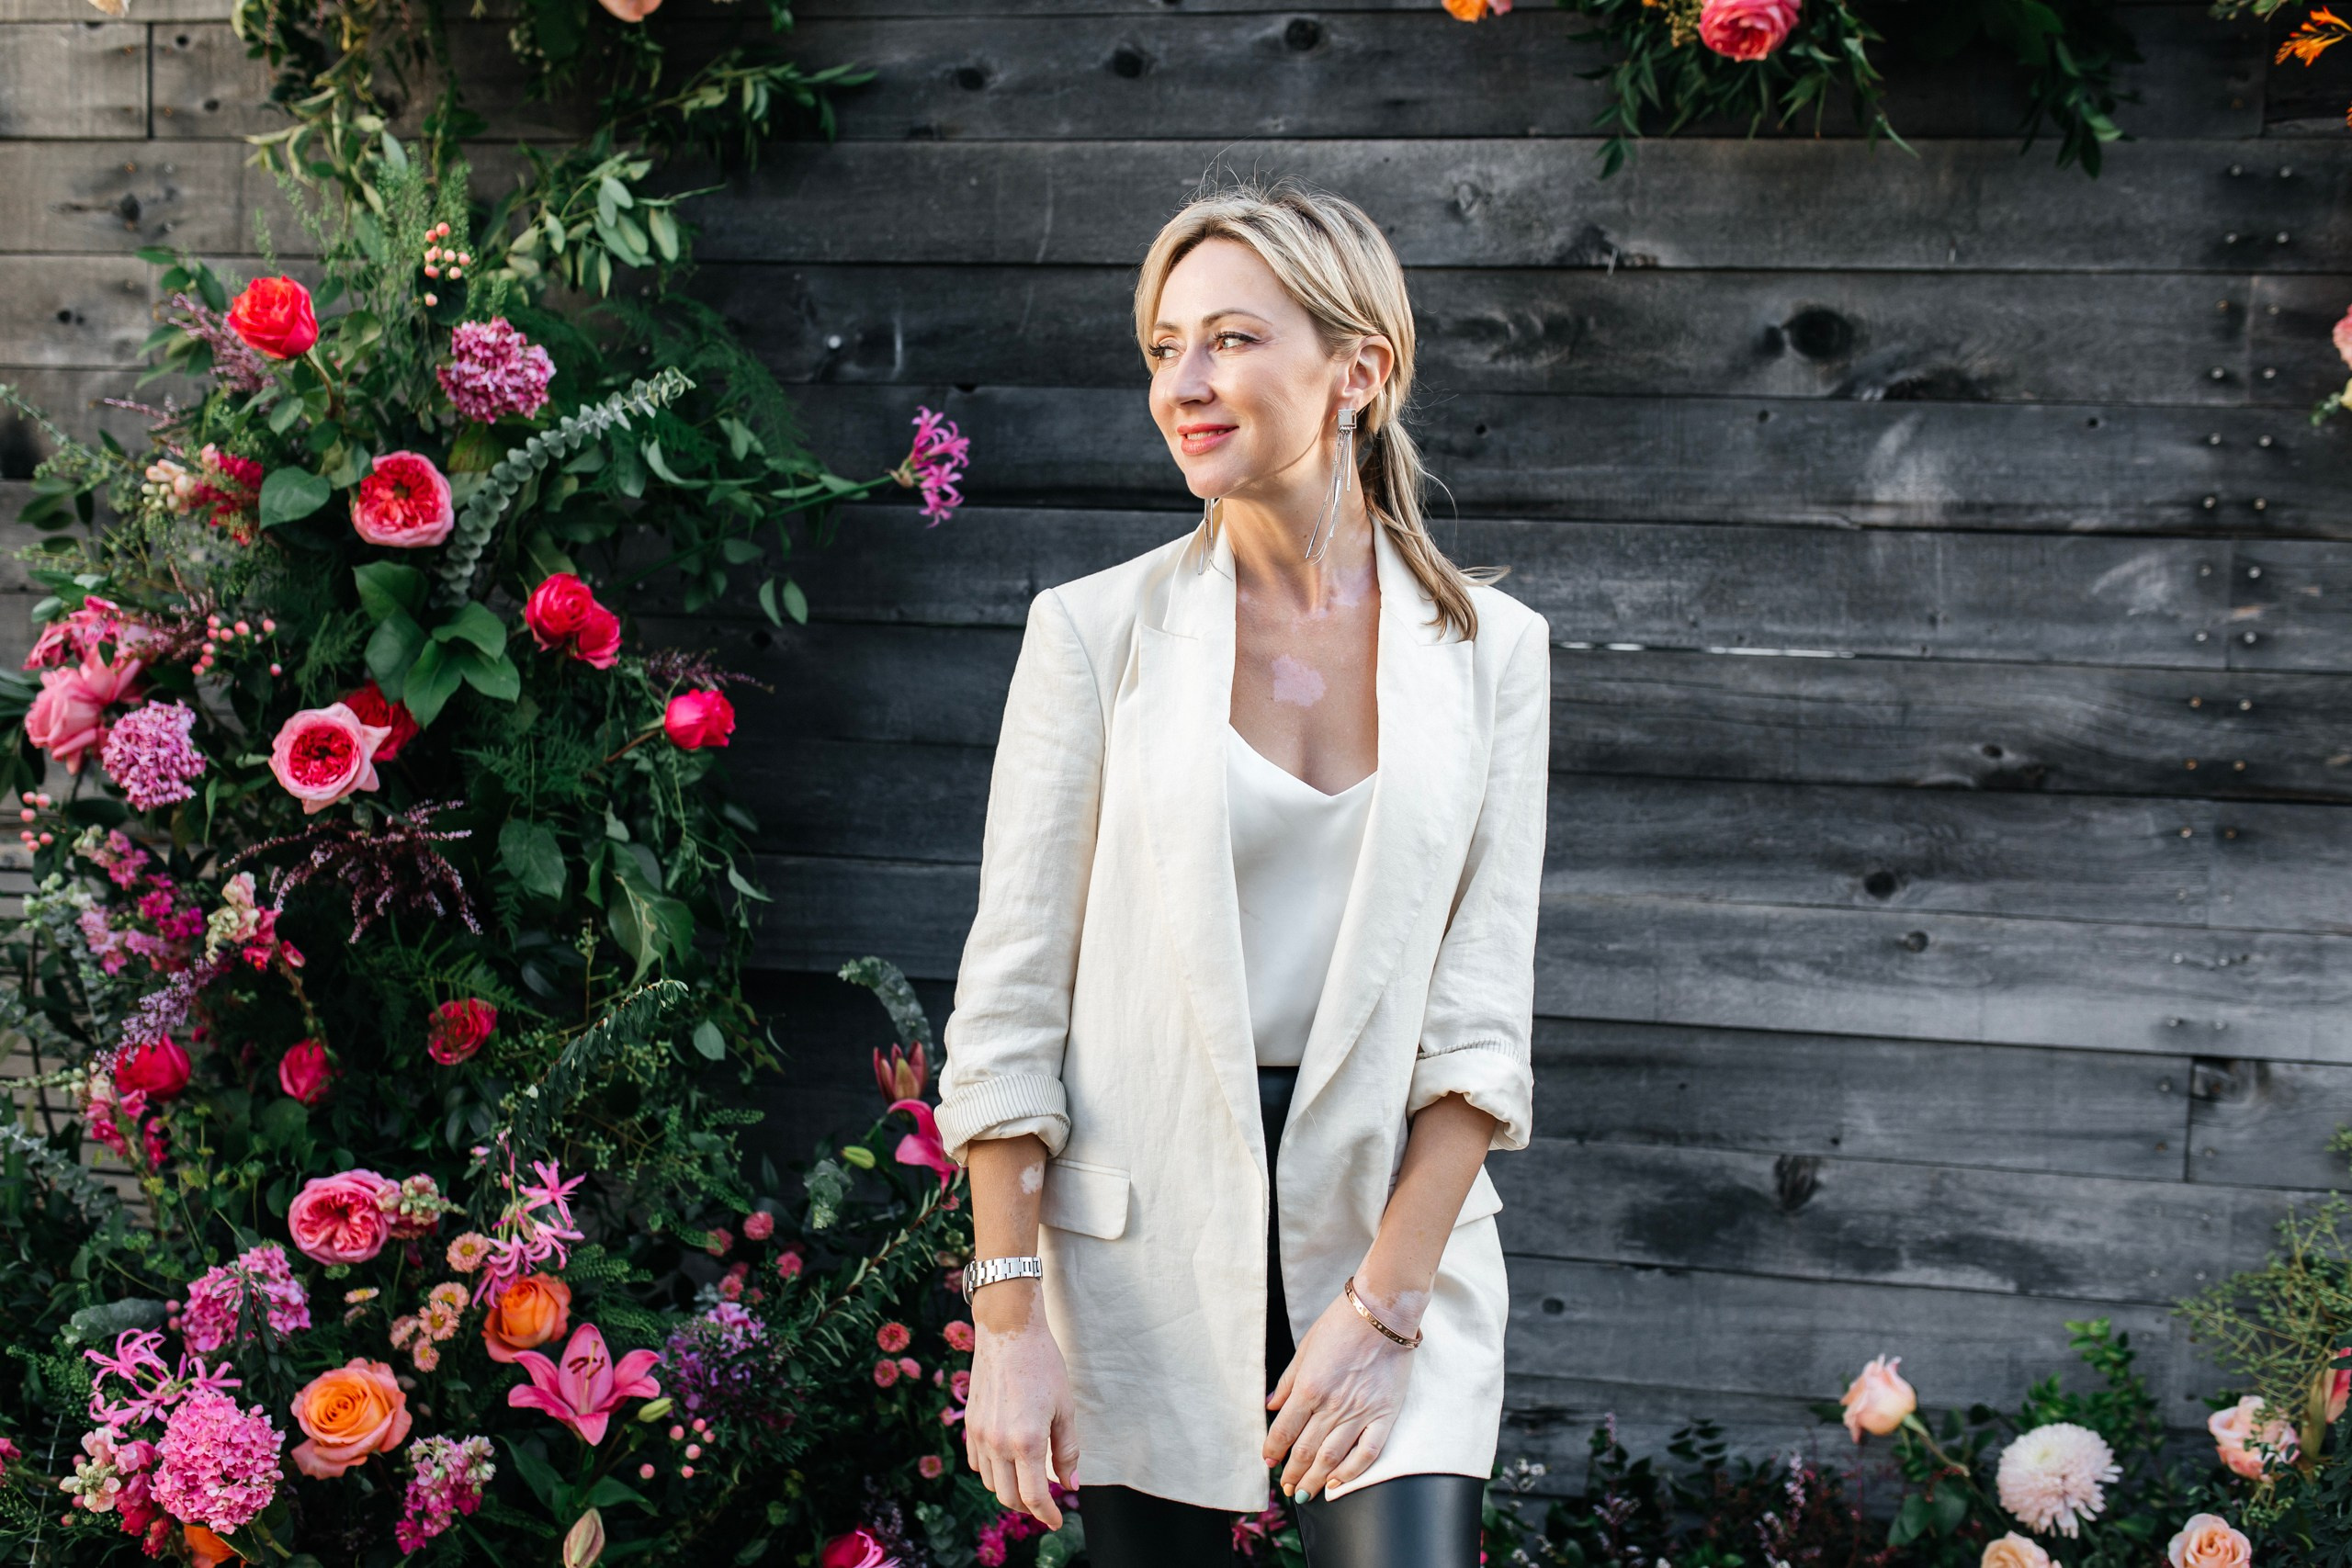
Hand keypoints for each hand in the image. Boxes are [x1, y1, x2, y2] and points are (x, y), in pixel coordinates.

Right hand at [963, 1281, 1079, 1528]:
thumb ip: (1067, 1450)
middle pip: (1009, 1496)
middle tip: (1045, 1503)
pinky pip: (978, 1463)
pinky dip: (993, 1471)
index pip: (1033, 1496)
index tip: (1056, 1521)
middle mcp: (997, 1443)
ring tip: (1028, 1480)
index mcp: (1026, 1441)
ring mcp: (979, 1434)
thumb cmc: (1043, 1365)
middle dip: (1028, 1506)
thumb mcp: (1064, 1408)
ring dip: (1009, 1489)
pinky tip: (1008, 1461)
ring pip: (991, 1483)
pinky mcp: (970, 1424)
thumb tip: (1070, 1484)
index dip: (1046, 1514)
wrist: (1009, 1331)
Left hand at [1262, 1281, 1418, 1501]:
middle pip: (1305, 1450)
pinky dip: (1351, 1473)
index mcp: (1309, 1387)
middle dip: (1292, 1474)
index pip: (1284, 1430)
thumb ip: (1288, 1381)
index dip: (1273, 1450)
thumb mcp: (1305, 1347)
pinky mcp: (1385, 1415)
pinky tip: (1338, 1485)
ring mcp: (1360, 1412)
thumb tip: (1270, 1407)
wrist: (1382, 1312)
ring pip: (1331, 1458)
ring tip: (1304, 1494)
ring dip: (1314, 1480)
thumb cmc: (1341, 1323)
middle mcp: (1331, 1405)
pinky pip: (1367, 1453)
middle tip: (1286, 1489)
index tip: (1269, 1462)